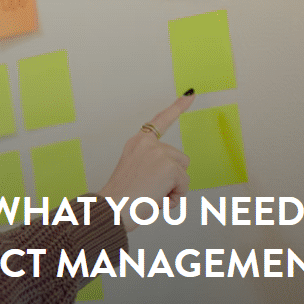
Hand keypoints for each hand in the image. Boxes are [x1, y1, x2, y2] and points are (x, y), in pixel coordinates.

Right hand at [97, 93, 193, 232]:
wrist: (113, 209)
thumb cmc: (120, 199)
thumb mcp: (134, 173)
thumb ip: (153, 167)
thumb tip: (173, 181)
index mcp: (137, 143)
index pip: (160, 121)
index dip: (177, 107)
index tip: (190, 94)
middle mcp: (147, 144)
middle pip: (179, 159)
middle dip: (172, 177)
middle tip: (150, 190)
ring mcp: (159, 154)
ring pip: (183, 172)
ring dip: (174, 188)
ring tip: (152, 195)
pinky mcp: (169, 167)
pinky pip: (184, 185)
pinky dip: (175, 197)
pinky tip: (158, 199)